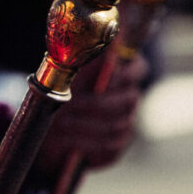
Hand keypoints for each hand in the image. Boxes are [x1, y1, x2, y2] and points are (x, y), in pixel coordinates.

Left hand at [37, 51, 148, 173]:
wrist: (53, 126)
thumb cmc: (65, 90)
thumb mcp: (71, 73)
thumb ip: (83, 62)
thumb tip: (84, 46)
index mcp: (125, 73)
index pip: (139, 69)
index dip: (126, 73)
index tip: (106, 75)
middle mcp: (131, 99)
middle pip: (129, 99)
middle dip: (97, 103)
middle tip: (70, 104)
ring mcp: (127, 124)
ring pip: (116, 125)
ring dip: (85, 124)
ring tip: (61, 123)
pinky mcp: (116, 147)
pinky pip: (108, 147)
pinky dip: (85, 143)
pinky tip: (66, 139)